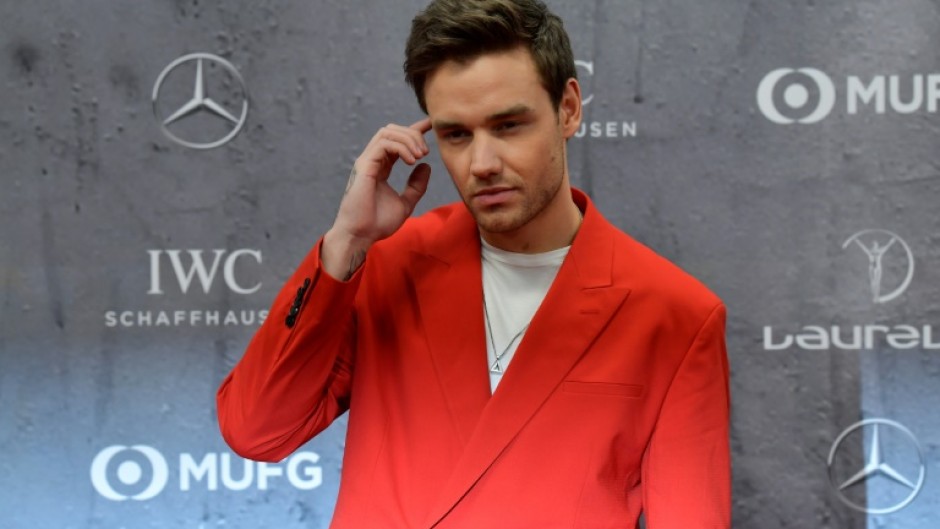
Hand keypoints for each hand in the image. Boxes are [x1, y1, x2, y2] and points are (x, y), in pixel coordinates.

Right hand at [322, 118, 432, 279]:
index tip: (431, 126)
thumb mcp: (405, 203)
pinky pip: (384, 144)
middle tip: (426, 151)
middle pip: (393, 130)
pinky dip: (401, 147)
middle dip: (413, 134)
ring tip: (420, 155)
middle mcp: (372, 160)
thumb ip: (416, 186)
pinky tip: (411, 161)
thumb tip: (425, 166)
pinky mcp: (364, 165)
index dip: (414, 129)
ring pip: (387, 132)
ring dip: (408, 139)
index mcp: (381, 166)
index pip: (397, 140)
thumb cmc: (378, 223)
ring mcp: (367, 161)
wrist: (361, 235)